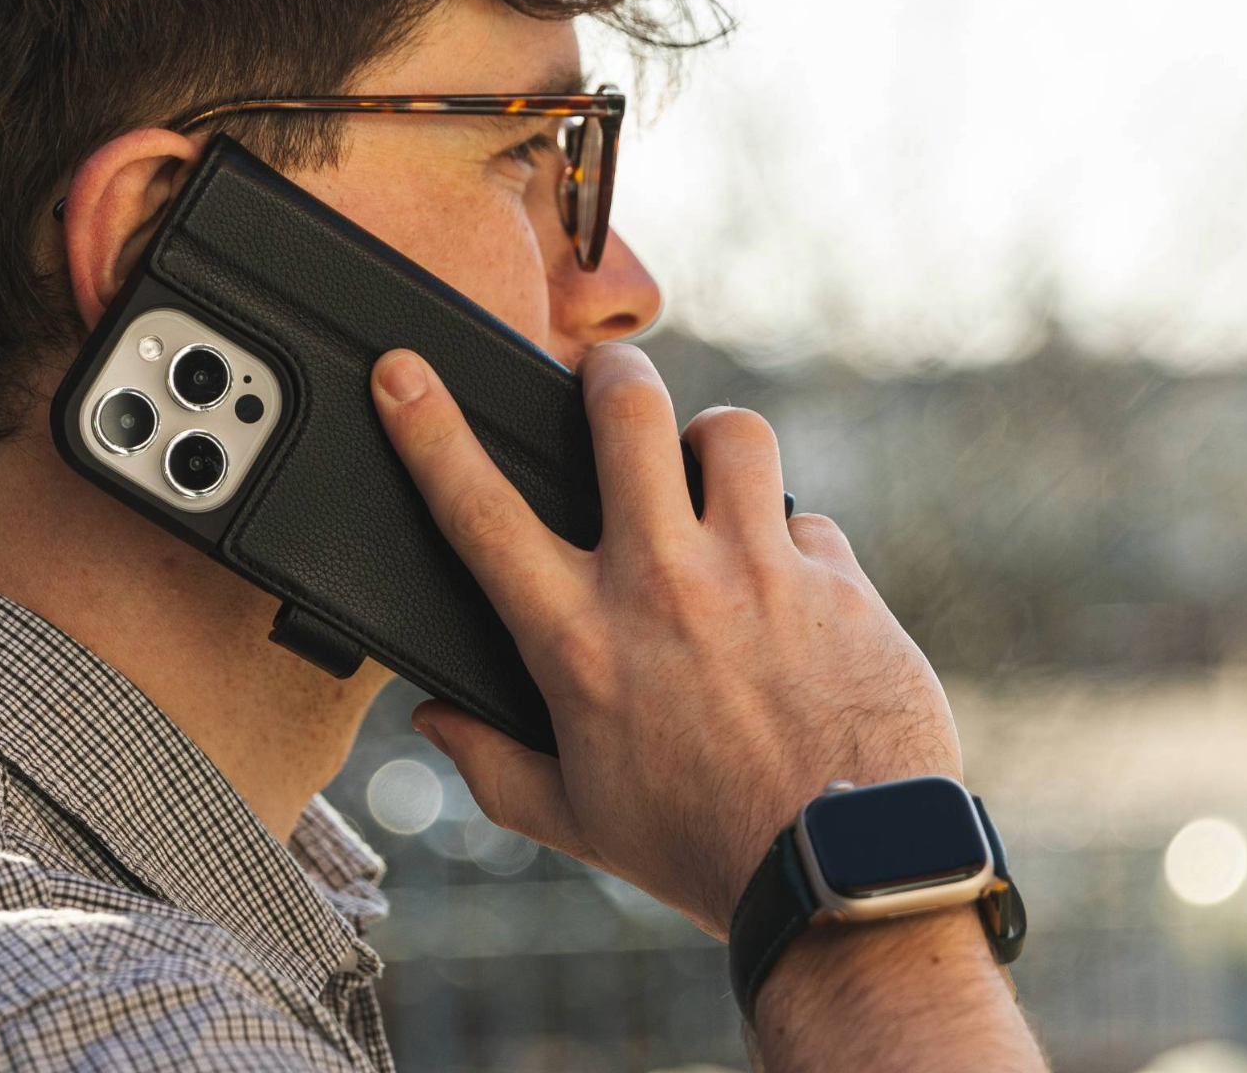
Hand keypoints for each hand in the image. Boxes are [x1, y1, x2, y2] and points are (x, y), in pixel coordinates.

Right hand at [370, 343, 961, 931]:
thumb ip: (491, 763)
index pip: (480, 510)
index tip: (405, 375)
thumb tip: (434, 718)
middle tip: (605, 377)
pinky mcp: (839, 582)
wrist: (841, 874)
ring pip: (732, 433)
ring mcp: (758, 571)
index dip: (429, 429)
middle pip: (624, 410)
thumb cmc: (706, 851)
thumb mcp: (575, 821)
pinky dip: (792, 548)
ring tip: (711, 475)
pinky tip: (791, 596)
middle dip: (608, 371)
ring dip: (713, 445)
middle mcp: (663, 584)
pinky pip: (809, 522)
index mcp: (579, 641)